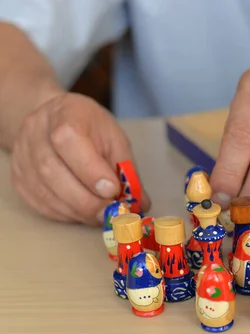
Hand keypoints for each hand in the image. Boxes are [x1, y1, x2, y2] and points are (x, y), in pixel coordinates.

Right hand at [10, 93, 150, 224]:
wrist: (56, 119)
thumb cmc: (90, 128)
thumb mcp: (115, 139)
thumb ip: (127, 170)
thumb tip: (141, 202)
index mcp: (64, 114)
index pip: (68, 140)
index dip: (90, 169)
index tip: (111, 190)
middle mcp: (35, 132)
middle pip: (53, 171)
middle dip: (86, 199)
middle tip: (110, 213)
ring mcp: (23, 156)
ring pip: (45, 192)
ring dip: (77, 210)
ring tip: (101, 215)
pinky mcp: (19, 179)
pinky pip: (40, 203)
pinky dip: (66, 214)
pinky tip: (83, 213)